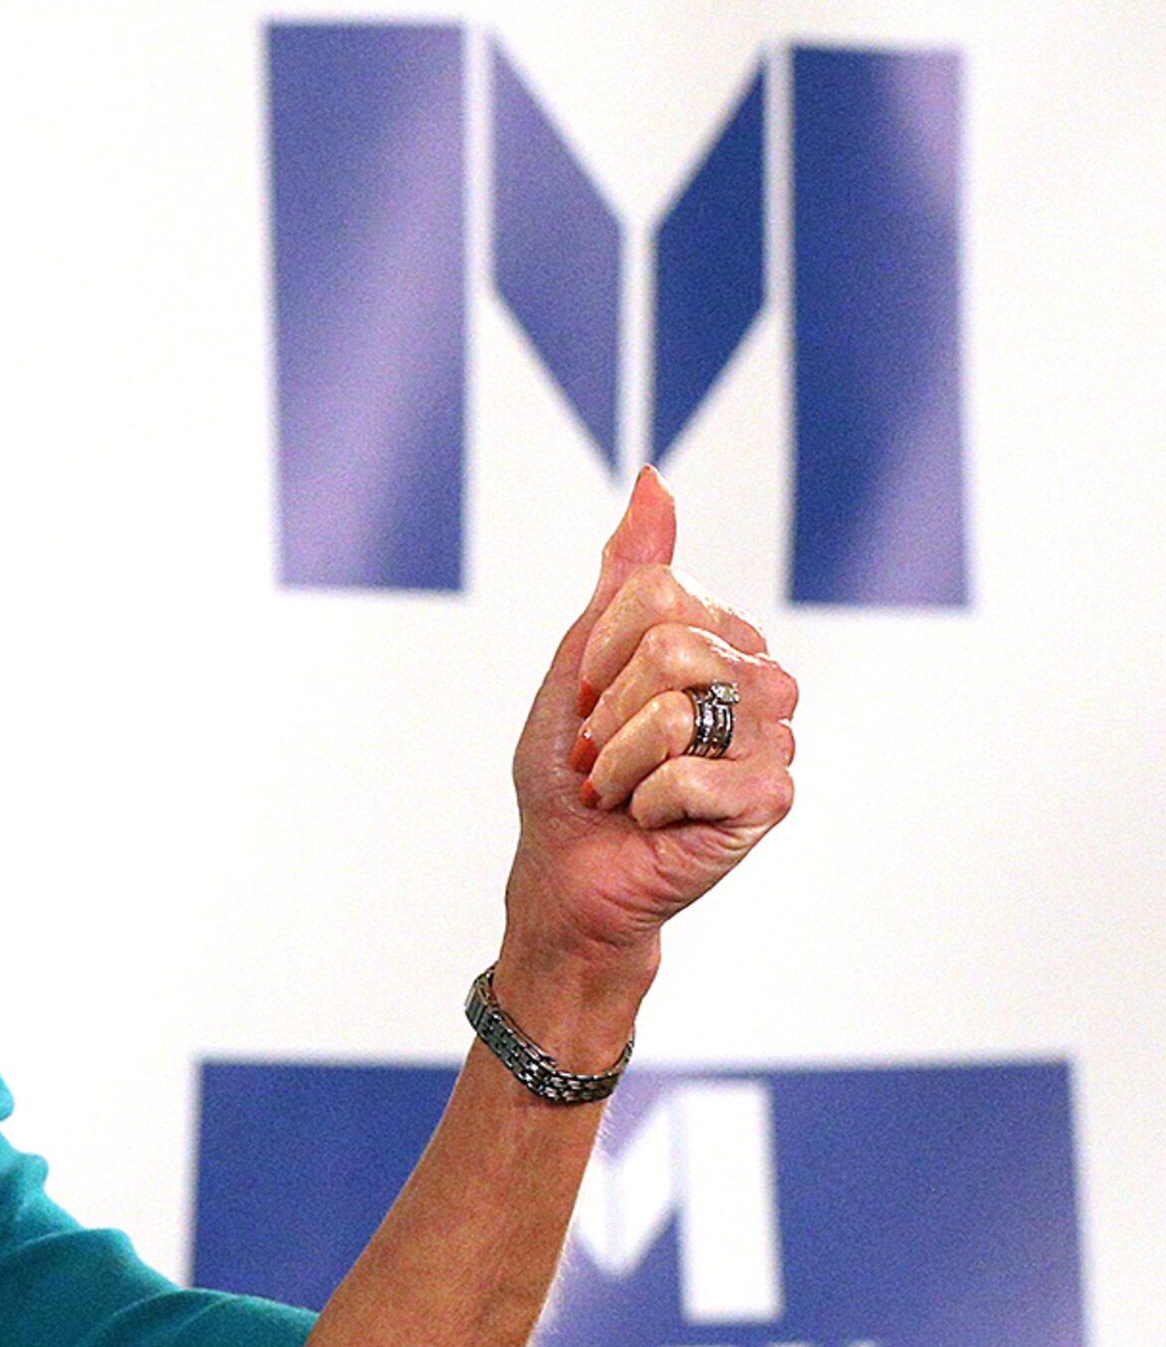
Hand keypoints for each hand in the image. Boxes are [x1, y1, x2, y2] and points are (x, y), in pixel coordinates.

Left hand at [503, 469, 798, 984]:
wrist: (569, 869)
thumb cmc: (572, 769)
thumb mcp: (580, 658)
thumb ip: (628, 573)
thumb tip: (654, 477)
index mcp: (722, 638)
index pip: (656, 594)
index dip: (596, 653)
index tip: (585, 699)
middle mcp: (762, 680)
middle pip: (670, 648)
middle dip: (605, 713)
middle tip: (600, 754)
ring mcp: (776, 738)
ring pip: (677, 712)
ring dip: (618, 762)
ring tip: (624, 788)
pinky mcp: (772, 796)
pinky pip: (686, 775)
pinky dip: (645, 803)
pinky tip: (656, 820)